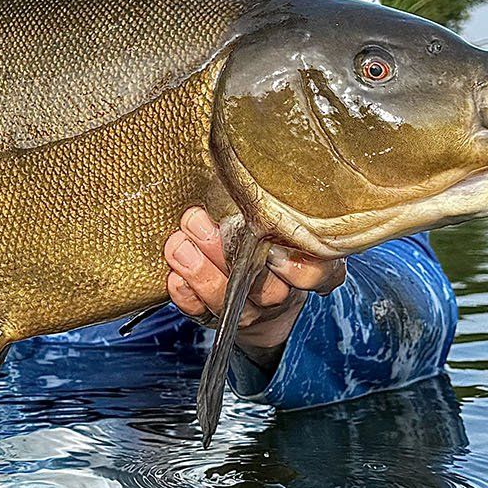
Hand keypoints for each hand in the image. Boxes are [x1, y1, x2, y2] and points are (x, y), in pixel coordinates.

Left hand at [165, 207, 345, 364]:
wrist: (258, 298)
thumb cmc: (269, 240)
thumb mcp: (281, 220)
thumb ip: (272, 205)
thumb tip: (239, 167)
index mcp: (306, 268)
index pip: (314, 274)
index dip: (295, 266)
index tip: (267, 239)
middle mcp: (280, 295)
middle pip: (265, 288)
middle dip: (226, 253)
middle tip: (196, 220)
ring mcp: (250, 312)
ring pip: (230, 302)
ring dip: (200, 272)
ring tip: (178, 244)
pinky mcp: (216, 320)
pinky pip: (200, 313)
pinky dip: (185, 294)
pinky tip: (174, 275)